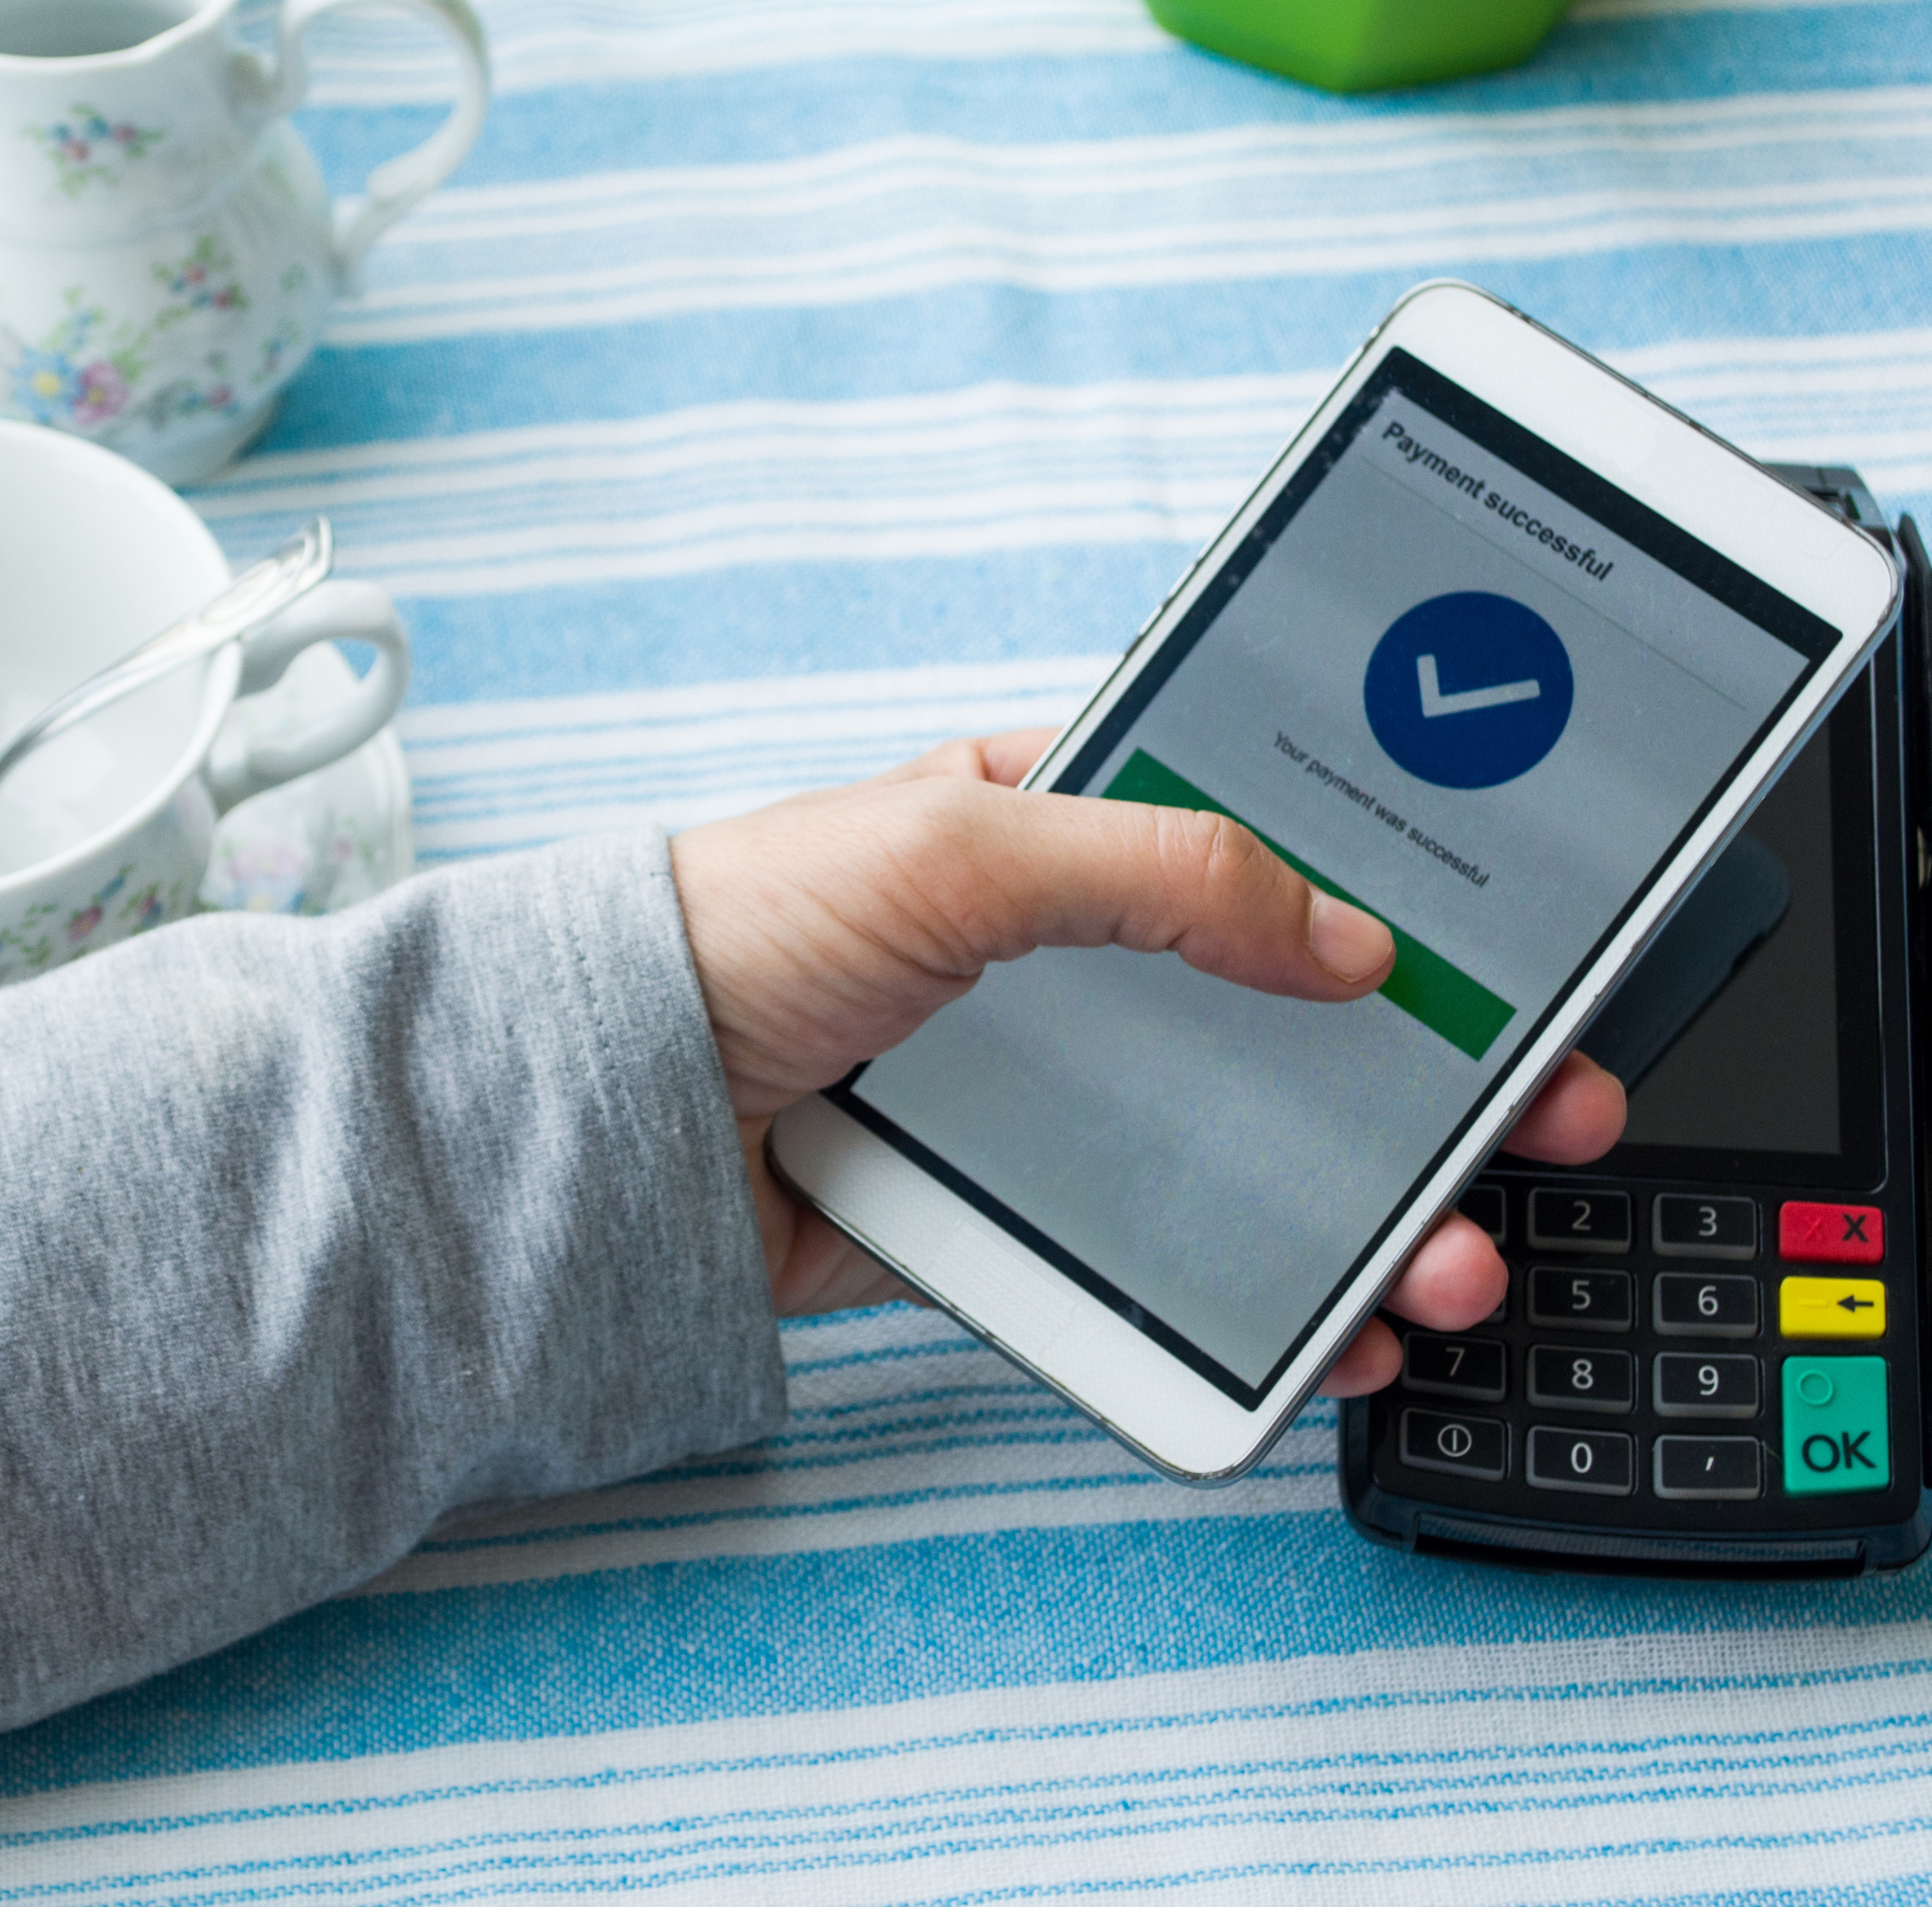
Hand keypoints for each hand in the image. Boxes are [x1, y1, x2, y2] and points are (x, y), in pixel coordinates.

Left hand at [670, 729, 1625, 1395]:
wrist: (609, 1107)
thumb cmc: (744, 927)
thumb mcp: (959, 844)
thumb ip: (1160, 869)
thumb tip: (1341, 936)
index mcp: (1069, 828)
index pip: (1274, 845)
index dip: (1405, 894)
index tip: (1516, 953)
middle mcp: (1077, 962)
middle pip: (1300, 1020)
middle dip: (1436, 1078)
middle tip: (1546, 1116)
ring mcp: (1055, 1097)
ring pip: (1255, 1154)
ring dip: (1376, 1208)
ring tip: (1449, 1257)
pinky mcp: (1018, 1211)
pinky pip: (1166, 1261)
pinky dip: (1263, 1300)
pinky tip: (1340, 1326)